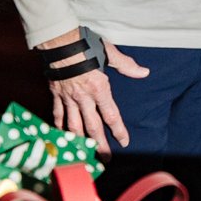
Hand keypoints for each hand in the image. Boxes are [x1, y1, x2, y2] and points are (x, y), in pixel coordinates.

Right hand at [37, 32, 147, 155]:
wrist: (59, 42)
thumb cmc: (86, 45)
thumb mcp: (109, 53)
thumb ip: (126, 66)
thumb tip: (144, 72)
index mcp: (99, 88)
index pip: (111, 115)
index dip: (119, 130)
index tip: (125, 142)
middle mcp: (83, 97)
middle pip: (93, 126)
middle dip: (100, 144)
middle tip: (106, 159)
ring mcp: (68, 98)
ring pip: (74, 125)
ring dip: (80, 141)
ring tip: (84, 154)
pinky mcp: (56, 94)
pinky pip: (58, 113)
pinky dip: (59, 126)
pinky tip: (61, 135)